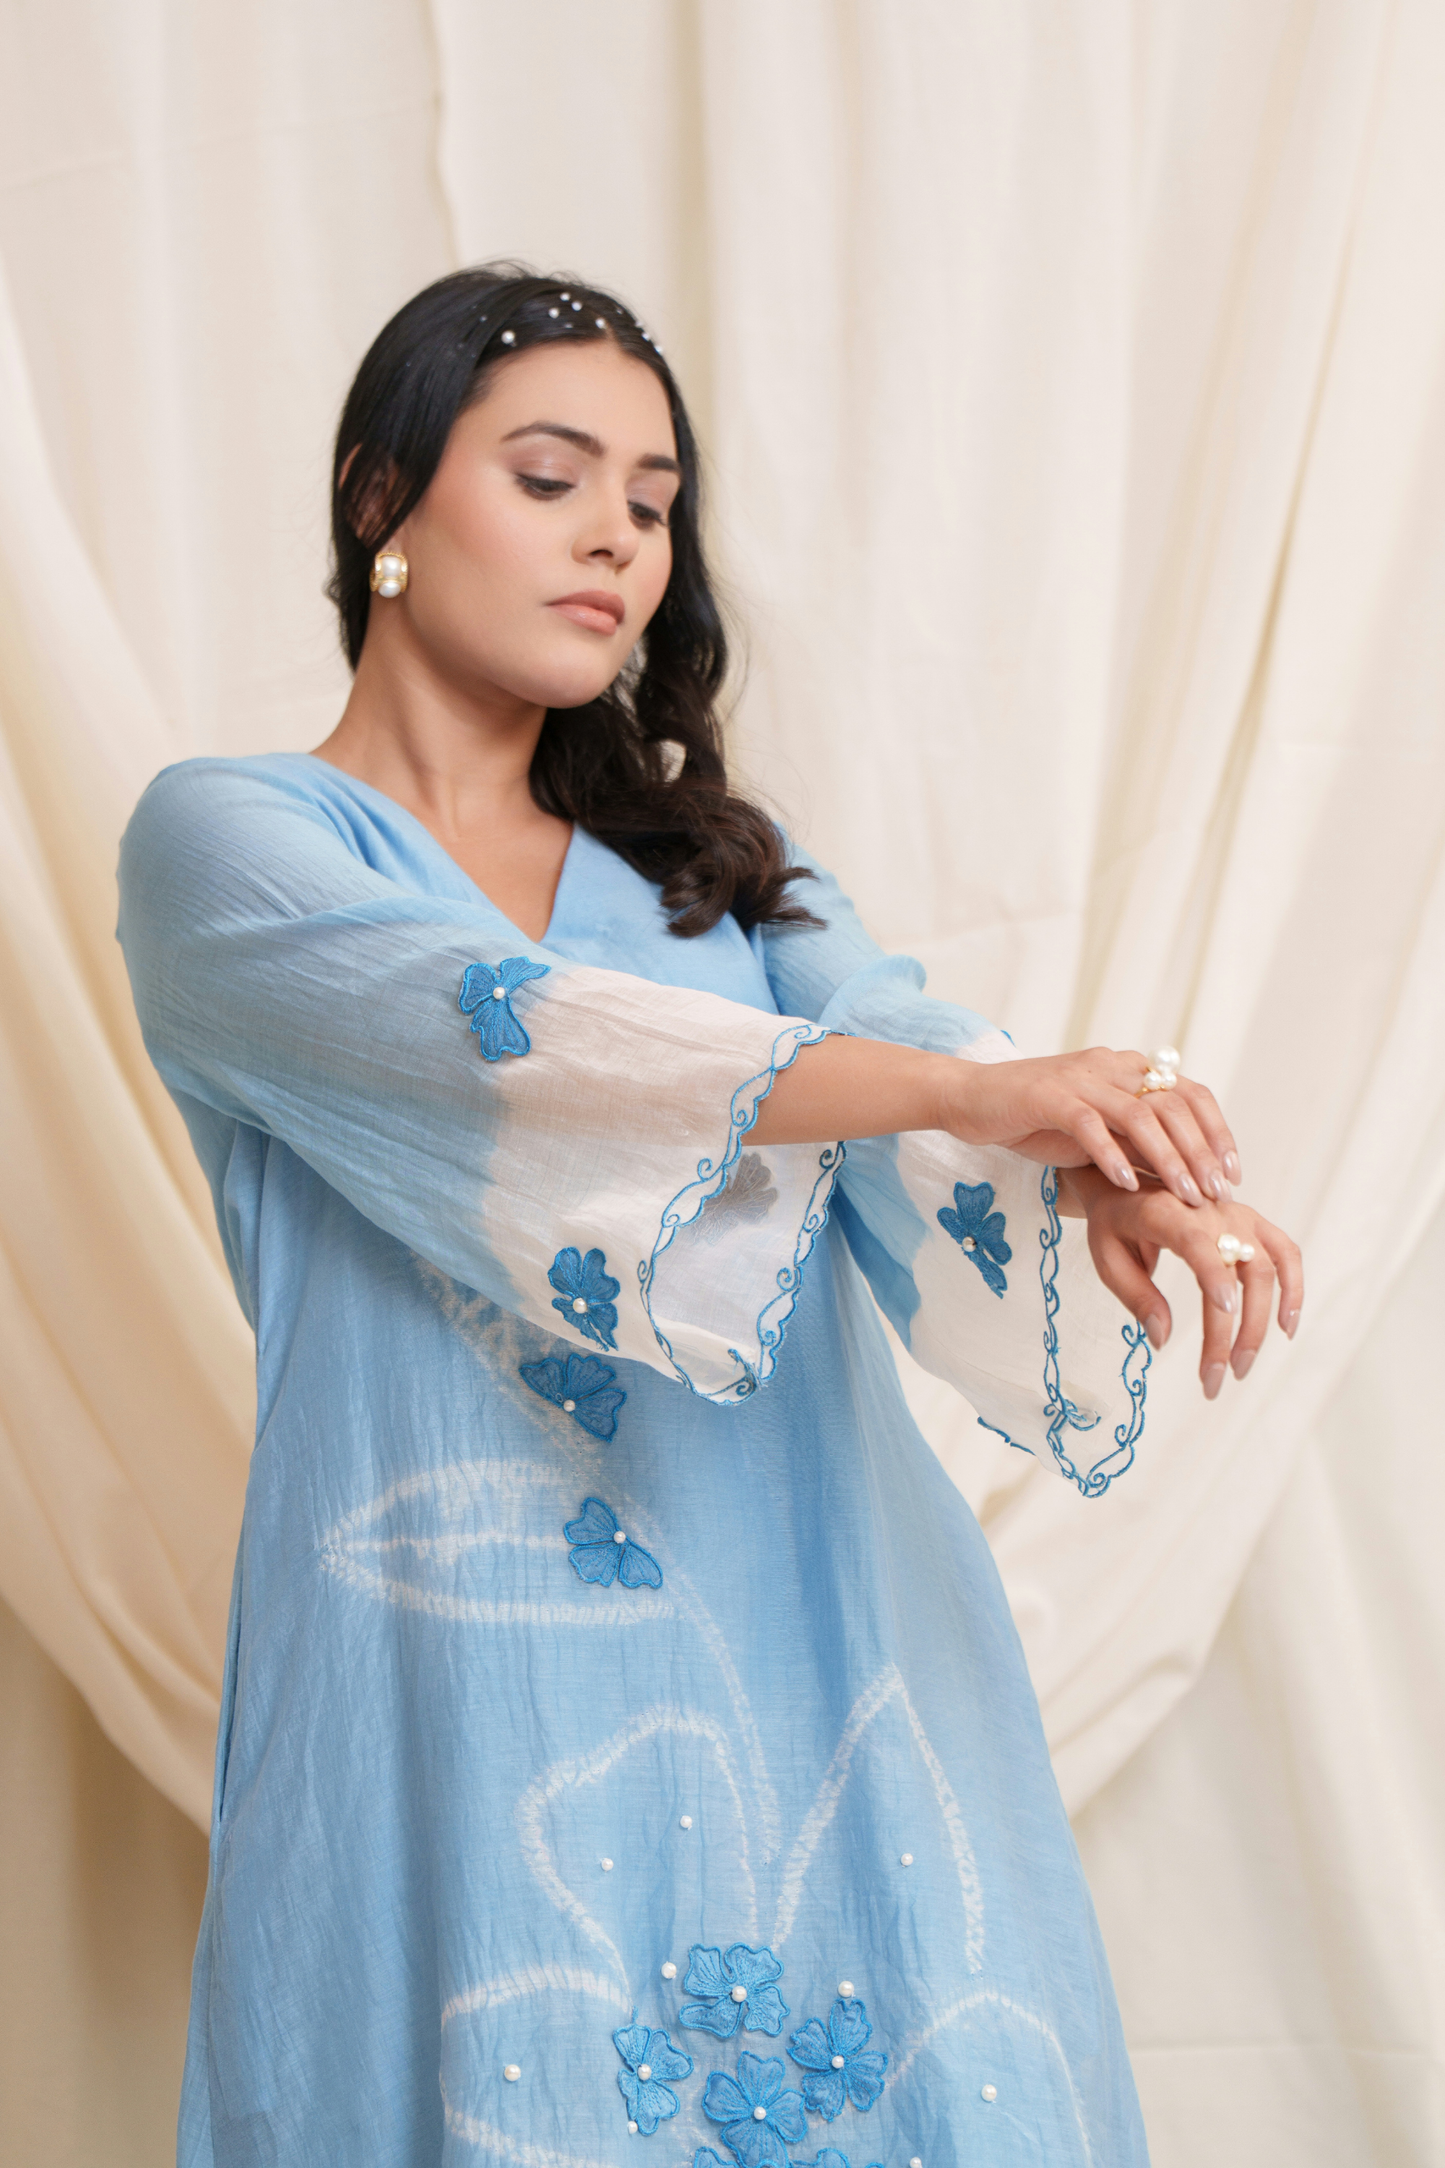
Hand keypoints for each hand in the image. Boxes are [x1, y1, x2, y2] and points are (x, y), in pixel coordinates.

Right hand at [941, 1048, 1240, 1206]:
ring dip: (1168, 1158)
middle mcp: (1110, 1066)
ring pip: (1139, 1114)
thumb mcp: (1098, 1130)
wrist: (970, 1098)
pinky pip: (1088, 1124)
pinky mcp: (1046, 1095)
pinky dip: (1112, 1155)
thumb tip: (1186, 1177)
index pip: (1190, 1093)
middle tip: (1216, 1194)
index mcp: (1127, 1070)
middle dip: (1201, 1153)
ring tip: (1184, 1197)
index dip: (1217, 1132)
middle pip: (1173, 1105)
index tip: (1232, 1174)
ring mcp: (1079, 1079)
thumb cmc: (1035, 1120)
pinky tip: (1126, 1186)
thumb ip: (1136, 1142)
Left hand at [1060, 1166, 1302, 1395]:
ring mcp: (1236, 1213)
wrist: (1127, 1180)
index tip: (1226, 1310)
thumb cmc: (1114, 1224)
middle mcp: (1208, 1208)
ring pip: (1267, 1267)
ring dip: (1261, 1321)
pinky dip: (1293, 1288)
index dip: (1214, 1273)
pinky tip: (1286, 1327)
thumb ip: (1136, 1296)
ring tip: (1242, 1366)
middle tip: (1215, 1378)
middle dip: (1231, 1330)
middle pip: (1238, 1268)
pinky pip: (1286, 1253)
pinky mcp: (1252, 1222)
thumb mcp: (1107, 1258)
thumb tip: (1163, 1340)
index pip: (1196, 1241)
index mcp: (1165, 1211)